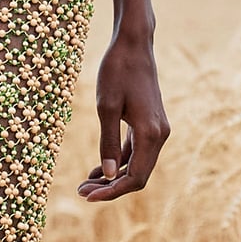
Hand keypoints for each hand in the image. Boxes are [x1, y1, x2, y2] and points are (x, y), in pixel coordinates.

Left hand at [80, 26, 168, 200]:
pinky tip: (100, 169)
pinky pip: (137, 152)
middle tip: (80, 191)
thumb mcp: (106, 107)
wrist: (133, 44)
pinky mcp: (150, 123)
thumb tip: (109, 175)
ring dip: (114, 177)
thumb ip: (108, 143)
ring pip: (138, 165)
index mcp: (151, 133)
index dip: (111, 192)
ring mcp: (157, 129)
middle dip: (110, 188)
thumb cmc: (117, 71)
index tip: (87, 197)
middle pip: (138, 176)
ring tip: (85, 183)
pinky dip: (119, 163)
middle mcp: (160, 135)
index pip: (135, 178)